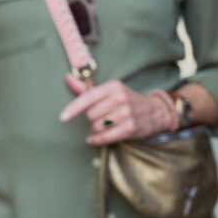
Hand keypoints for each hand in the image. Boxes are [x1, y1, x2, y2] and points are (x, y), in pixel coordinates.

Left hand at [59, 74, 176, 144]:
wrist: (155, 111)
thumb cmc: (125, 100)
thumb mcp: (109, 90)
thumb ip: (86, 88)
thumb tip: (67, 78)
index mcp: (113, 86)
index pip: (88, 97)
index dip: (73, 108)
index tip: (62, 117)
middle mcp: (120, 98)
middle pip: (90, 115)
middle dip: (91, 118)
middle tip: (100, 117)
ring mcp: (126, 113)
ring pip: (97, 126)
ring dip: (95, 129)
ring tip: (104, 125)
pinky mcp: (131, 128)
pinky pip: (105, 137)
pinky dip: (97, 139)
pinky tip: (93, 139)